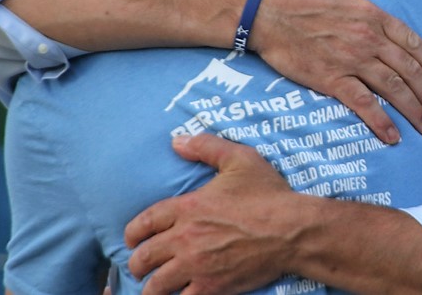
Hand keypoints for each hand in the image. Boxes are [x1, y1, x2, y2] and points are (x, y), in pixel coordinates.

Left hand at [125, 134, 304, 294]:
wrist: (291, 230)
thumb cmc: (268, 194)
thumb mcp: (239, 159)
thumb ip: (205, 147)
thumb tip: (176, 141)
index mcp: (187, 207)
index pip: (143, 223)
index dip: (131, 234)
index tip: (131, 240)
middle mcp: (185, 238)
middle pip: (144, 257)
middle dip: (137, 264)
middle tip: (139, 267)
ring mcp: (197, 265)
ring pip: (156, 285)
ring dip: (150, 287)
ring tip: (152, 288)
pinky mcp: (212, 287)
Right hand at [250, 0, 421, 143]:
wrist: (266, 12)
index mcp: (374, 15)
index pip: (414, 44)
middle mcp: (368, 39)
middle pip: (410, 71)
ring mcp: (351, 60)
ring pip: (393, 89)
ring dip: (415, 111)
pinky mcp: (331, 79)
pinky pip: (363, 104)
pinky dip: (381, 122)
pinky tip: (393, 137)